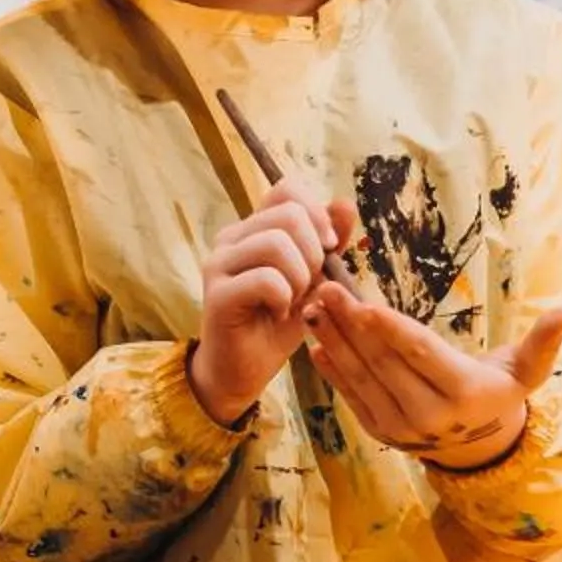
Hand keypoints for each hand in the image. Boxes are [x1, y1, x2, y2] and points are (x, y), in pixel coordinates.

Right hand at [187, 182, 357, 424]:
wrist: (244, 371)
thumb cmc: (276, 324)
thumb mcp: (312, 279)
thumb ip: (327, 243)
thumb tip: (344, 203)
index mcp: (253, 228)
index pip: (287, 190)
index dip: (317, 214)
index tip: (327, 249)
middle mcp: (231, 238)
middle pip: (290, 214)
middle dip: (314, 253)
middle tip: (306, 286)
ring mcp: (219, 263)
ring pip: (277, 243)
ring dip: (299, 278)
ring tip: (292, 302)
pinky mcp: (217, 294)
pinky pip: (267, 279)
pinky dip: (284, 299)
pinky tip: (276, 315)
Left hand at [302, 285, 561, 468]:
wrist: (479, 447)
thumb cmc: (500, 393)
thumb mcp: (526, 371)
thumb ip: (544, 342)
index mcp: (464, 394)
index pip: (422, 355)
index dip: (392, 330)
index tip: (365, 303)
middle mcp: (429, 415)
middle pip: (384, 363)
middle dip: (352, 325)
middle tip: (327, 288)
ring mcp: (400, 428)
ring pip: (362, 378)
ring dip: (334, 342)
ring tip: (316, 307)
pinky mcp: (379, 432)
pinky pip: (351, 398)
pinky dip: (333, 371)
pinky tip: (317, 343)